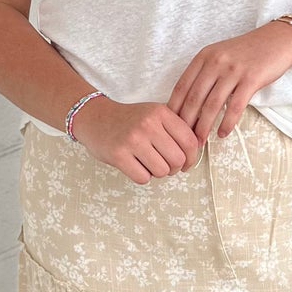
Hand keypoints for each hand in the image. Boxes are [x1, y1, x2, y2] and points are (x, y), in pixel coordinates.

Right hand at [70, 95, 202, 184]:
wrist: (95, 117)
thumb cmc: (129, 120)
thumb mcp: (154, 114)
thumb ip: (175, 128)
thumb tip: (196, 152)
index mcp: (161, 113)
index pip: (190, 141)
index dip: (192, 158)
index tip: (187, 163)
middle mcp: (148, 124)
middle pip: (178, 160)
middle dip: (174, 168)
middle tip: (164, 165)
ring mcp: (132, 140)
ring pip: (162, 171)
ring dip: (157, 172)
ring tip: (147, 163)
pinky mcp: (119, 155)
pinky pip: (143, 178)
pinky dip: (142, 176)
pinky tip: (135, 165)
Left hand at [166, 20, 291, 144]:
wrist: (277, 41)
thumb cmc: (246, 52)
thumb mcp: (219, 55)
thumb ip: (204, 74)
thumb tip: (188, 104)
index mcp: (203, 56)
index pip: (181, 86)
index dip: (174, 109)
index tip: (170, 126)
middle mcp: (215, 62)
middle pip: (194, 98)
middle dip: (186, 123)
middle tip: (183, 140)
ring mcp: (233, 70)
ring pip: (212, 105)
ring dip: (204, 127)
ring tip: (200, 142)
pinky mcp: (251, 79)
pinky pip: (235, 107)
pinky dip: (227, 123)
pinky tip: (223, 134)